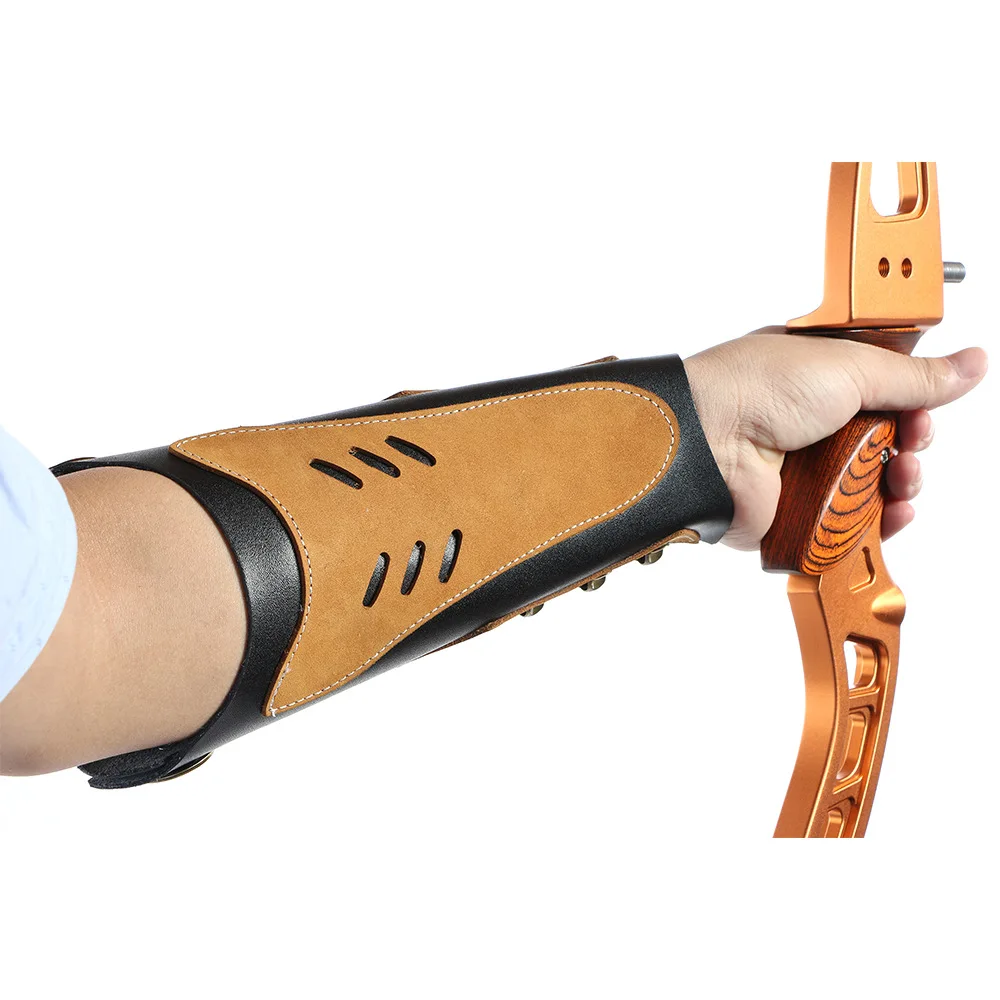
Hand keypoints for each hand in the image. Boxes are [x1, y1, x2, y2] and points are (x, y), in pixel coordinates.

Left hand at [683, 329, 987, 549]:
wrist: (706, 441)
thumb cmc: (756, 388)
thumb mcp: (850, 365)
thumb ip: (914, 375)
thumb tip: (970, 363)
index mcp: (819, 373)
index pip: (884, 386)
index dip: (913, 398)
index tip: (926, 404)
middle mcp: (810, 418)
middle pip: (886, 437)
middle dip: (912, 442)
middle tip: (912, 442)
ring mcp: (802, 465)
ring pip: (873, 482)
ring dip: (900, 483)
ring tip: (901, 479)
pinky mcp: (796, 508)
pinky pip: (848, 521)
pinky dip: (876, 521)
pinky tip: (891, 514)